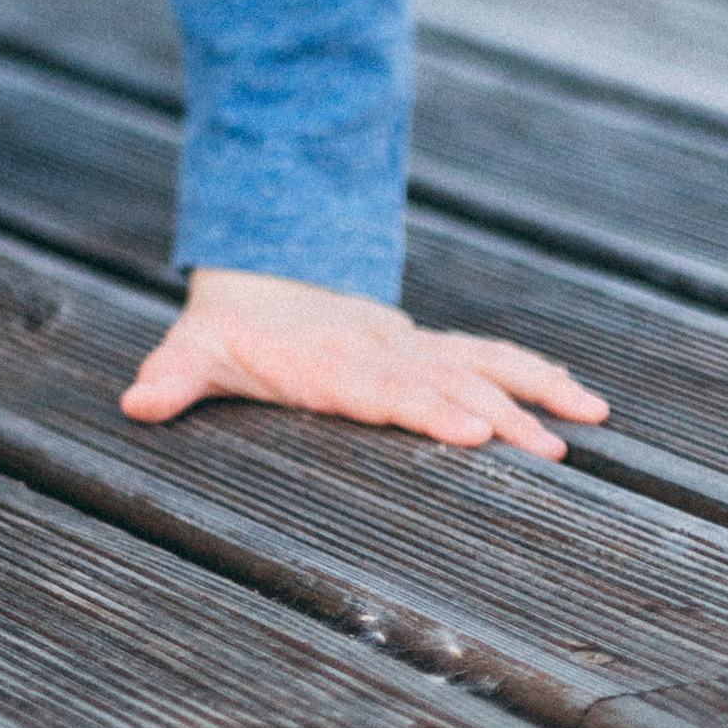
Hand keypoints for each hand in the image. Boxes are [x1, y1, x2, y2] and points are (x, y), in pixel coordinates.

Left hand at [121, 270, 607, 458]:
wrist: (261, 277)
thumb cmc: (231, 329)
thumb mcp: (196, 349)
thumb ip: (172, 376)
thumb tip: (135, 401)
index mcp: (334, 364)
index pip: (387, 391)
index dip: (429, 410)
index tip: (474, 431)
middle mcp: (384, 352)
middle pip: (448, 385)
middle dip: (500, 416)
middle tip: (551, 450)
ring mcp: (412, 348)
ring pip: (482, 364)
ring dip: (534, 389)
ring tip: (592, 415)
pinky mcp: (428, 350)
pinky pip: (489, 358)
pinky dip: (534, 373)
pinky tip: (582, 399)